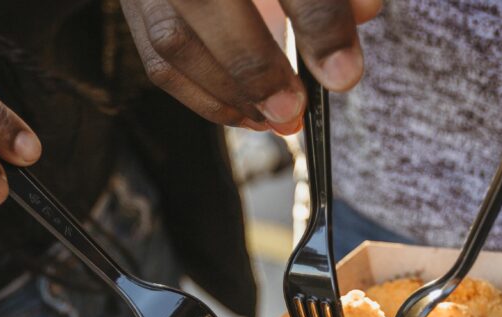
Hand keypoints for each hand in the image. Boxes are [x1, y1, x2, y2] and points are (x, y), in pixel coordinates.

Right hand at [121, 0, 381, 134]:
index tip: (343, 73)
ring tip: (276, 120)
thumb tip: (365, 10)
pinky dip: (202, 97)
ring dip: (227, 92)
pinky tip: (245, 114)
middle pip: (206, 3)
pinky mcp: (136, 2)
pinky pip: (157, 59)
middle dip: (255, 67)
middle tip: (296, 109)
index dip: (317, 20)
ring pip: (174, 39)